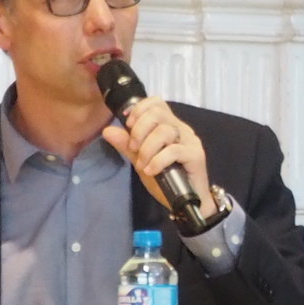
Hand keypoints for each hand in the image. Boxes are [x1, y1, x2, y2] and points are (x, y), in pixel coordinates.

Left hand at [103, 97, 215, 216]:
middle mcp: (181, 129)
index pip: (156, 102)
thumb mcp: (141, 160)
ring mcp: (190, 141)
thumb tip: (107, 130)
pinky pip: (173, 151)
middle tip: (133, 149)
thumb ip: (127, 146)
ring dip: (147, 149)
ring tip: (142, 165)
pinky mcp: (196, 155)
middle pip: (158, 113)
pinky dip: (158, 161)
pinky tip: (151, 171)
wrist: (186, 202)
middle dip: (139, 130)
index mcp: (170, 125)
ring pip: (164, 131)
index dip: (139, 109)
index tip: (128, 124)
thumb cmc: (166, 179)